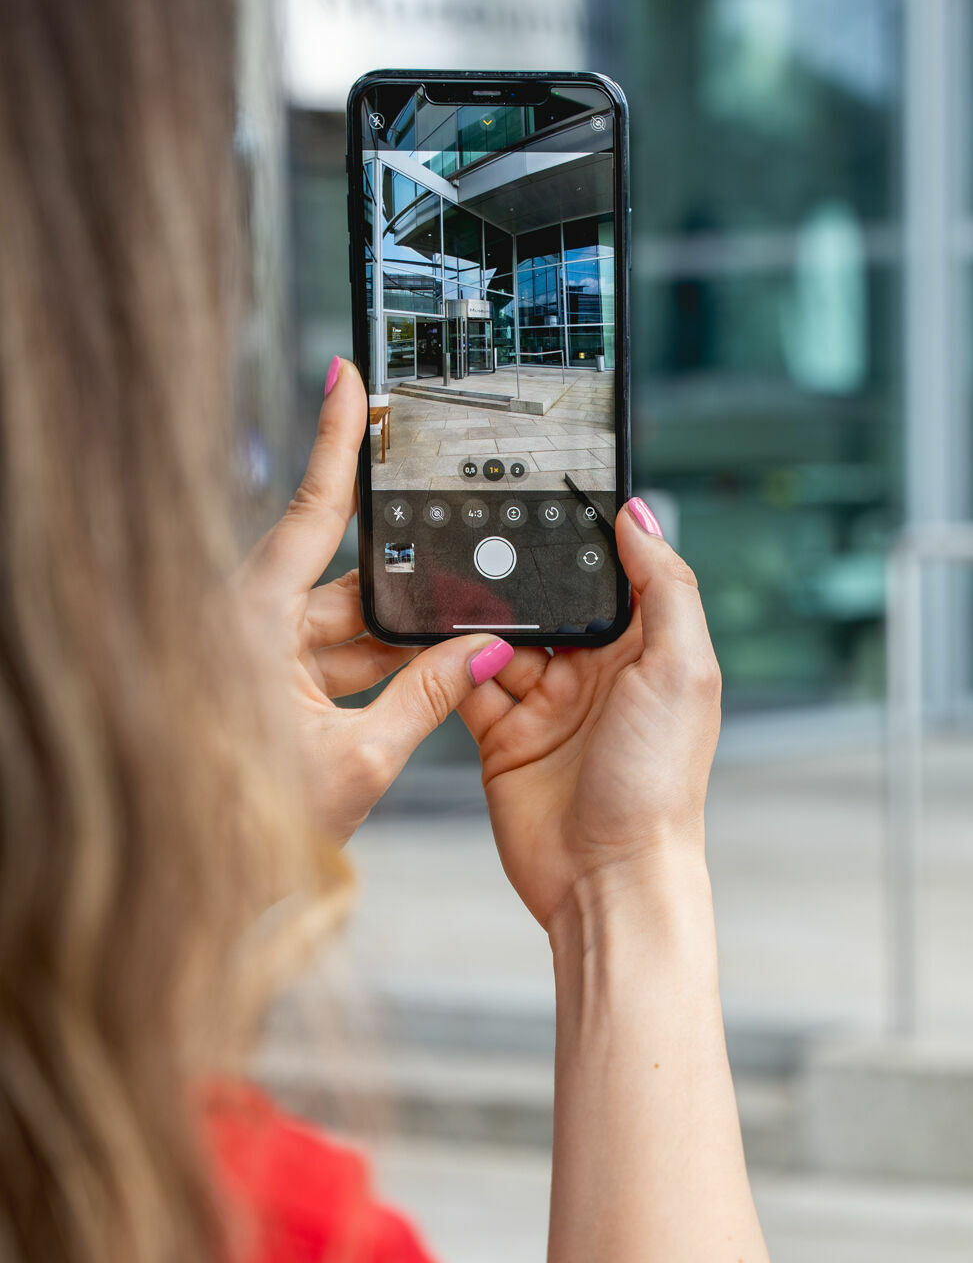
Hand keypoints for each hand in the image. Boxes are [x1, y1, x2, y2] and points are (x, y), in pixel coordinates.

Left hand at [236, 359, 500, 841]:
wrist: (199, 884)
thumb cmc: (253, 825)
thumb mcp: (358, 760)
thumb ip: (427, 698)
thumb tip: (482, 653)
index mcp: (246, 624)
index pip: (308, 514)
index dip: (334, 442)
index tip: (349, 378)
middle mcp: (240, 628)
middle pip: (338, 578)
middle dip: (406, 587)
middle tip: (464, 576)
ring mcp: (246, 657)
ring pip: (337, 623)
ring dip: (395, 640)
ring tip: (455, 649)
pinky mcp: (255, 686)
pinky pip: (324, 657)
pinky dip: (371, 668)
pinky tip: (421, 678)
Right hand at [456, 502, 720, 929]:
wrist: (607, 878)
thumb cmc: (658, 782)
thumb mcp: (682, 670)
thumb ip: (665, 587)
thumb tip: (641, 515)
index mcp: (645, 652)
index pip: (610, 576)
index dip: (582, 538)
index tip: (546, 489)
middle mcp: (595, 675)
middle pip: (545, 601)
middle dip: (514, 573)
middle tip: (475, 528)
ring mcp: (545, 706)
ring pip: (497, 637)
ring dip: (475, 615)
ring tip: (446, 580)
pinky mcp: (502, 738)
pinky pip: (466, 685)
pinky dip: (449, 663)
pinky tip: (435, 641)